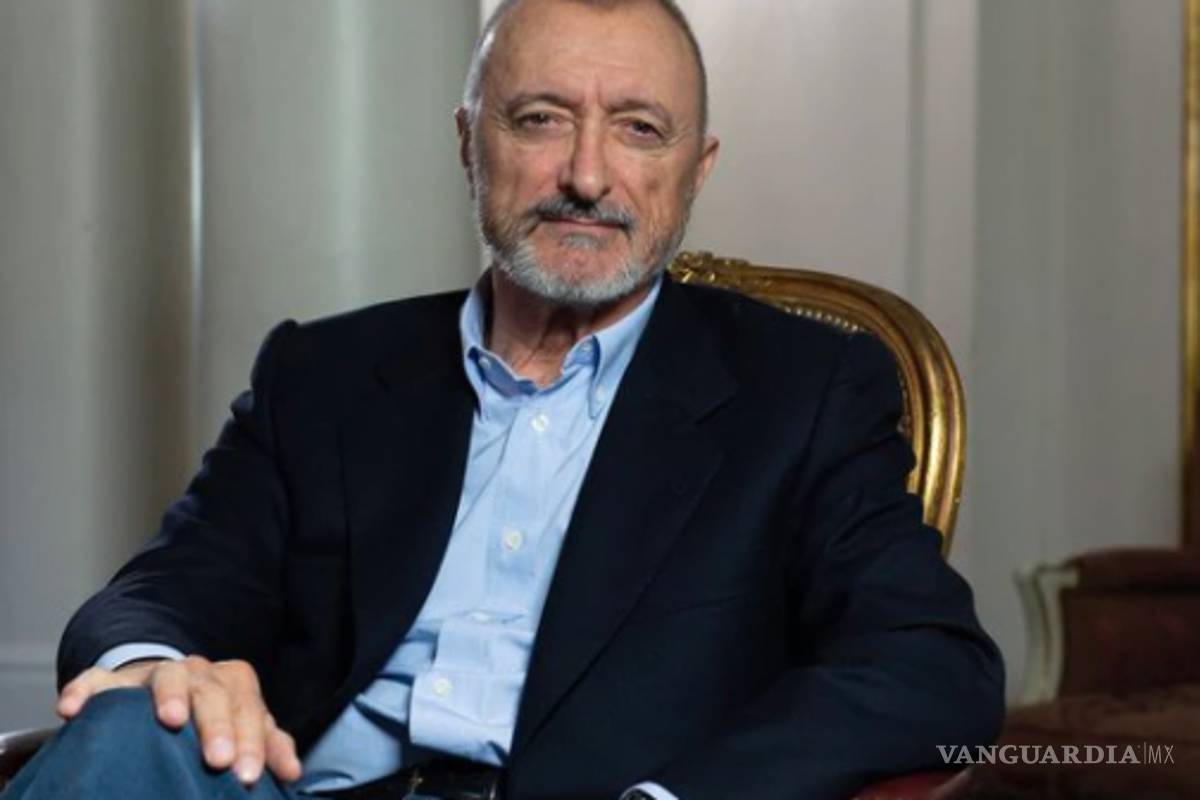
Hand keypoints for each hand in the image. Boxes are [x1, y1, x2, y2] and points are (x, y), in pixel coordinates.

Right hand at [56, 655, 301, 785]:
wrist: (163, 691)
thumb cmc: (211, 716)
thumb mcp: (241, 726)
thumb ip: (268, 744)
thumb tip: (293, 772)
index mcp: (231, 682)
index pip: (247, 708)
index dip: (252, 741)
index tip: (249, 775)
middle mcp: (197, 672)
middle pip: (212, 693)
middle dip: (218, 726)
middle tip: (219, 760)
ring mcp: (153, 673)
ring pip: (167, 676)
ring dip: (170, 695)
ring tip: (170, 719)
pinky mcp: (112, 680)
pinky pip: (95, 679)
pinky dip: (84, 690)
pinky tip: (72, 708)